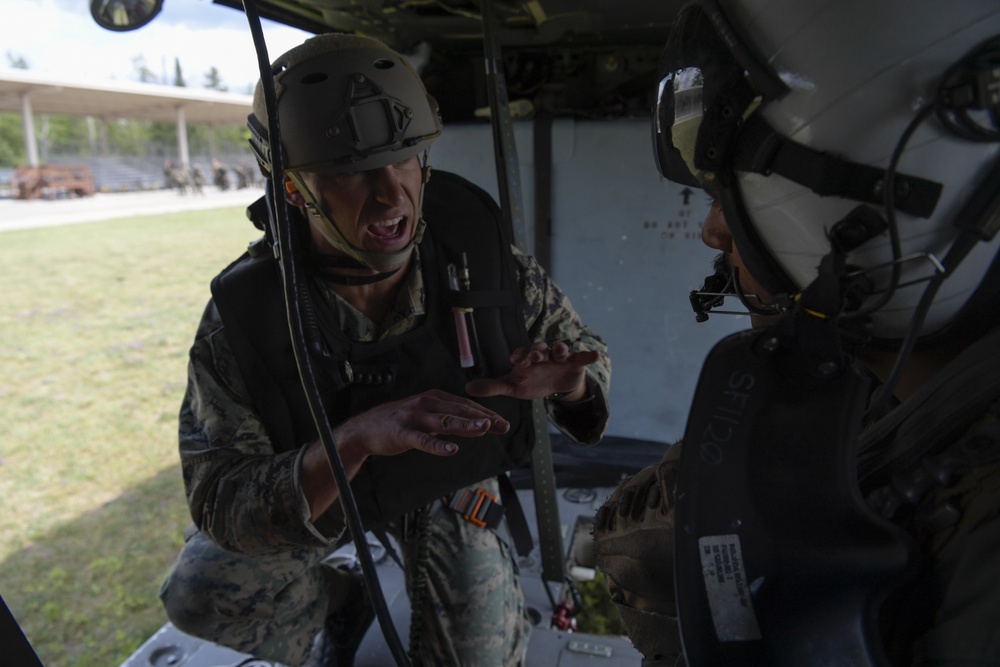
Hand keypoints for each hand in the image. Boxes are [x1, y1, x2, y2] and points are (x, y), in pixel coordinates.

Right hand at [303, 389, 508, 520]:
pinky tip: (452, 449)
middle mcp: (426, 404)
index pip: (465, 405)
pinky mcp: (403, 433)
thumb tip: (476, 424)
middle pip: (459, 410)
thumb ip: (449, 419)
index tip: (502, 423)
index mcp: (433, 398)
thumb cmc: (399, 423)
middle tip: (502, 425)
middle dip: (482, 418)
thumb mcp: (426, 416)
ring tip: (484, 428)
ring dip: (466, 424)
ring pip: (445, 421)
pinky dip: (438, 445)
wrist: (365, 429)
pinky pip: (423, 440)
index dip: (485, 413)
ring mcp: (414, 418)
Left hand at [464, 341, 598, 401]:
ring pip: (559, 349)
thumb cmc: (531, 383)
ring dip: (559, 349)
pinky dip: (588, 354)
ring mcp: (559, 358)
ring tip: (560, 352)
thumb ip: (493, 387)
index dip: (520, 357)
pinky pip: (581, 357)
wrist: (555, 386)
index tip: (516, 362)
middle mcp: (542, 355)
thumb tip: (467, 388)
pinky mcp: (575, 363)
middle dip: (538, 351)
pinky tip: (595, 354)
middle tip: (535, 356)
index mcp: (526, 360)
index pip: (521, 355)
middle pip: (539, 348)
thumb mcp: (513, 387)